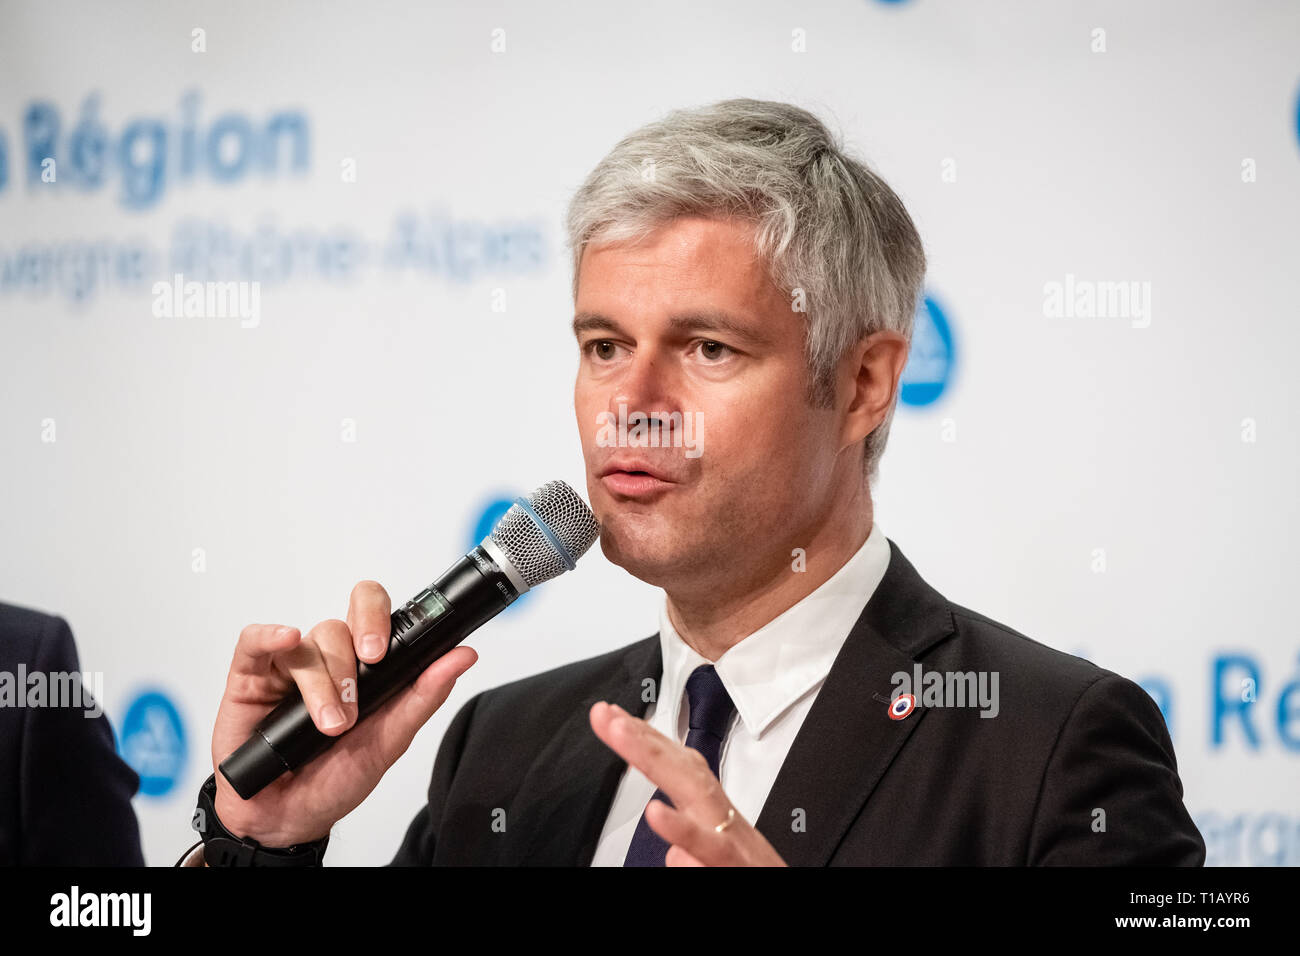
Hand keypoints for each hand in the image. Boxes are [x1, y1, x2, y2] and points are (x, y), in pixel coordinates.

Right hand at [209, 580, 477, 846]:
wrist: (286, 819)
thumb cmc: (336, 779)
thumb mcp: (389, 741)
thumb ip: (424, 696)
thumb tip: (462, 656)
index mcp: (363, 667)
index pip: (373, 614)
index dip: (379, 618)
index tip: (384, 649)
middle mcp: (327, 660)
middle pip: (341, 623)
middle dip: (357, 641)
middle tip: (367, 666)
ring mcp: (287, 667)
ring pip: (308, 644)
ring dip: (323, 683)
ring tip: (329, 725)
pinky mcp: (249, 677)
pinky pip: (254, 641)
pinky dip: (269, 635)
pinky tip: (284, 639)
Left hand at [589, 701, 786, 865]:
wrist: (793, 900)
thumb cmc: (751, 874)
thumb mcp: (716, 856)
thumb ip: (691, 848)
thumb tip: (672, 851)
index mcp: (712, 813)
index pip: (676, 766)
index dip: (646, 738)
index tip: (616, 717)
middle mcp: (719, 816)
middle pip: (678, 766)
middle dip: (642, 736)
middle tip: (608, 715)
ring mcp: (727, 835)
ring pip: (691, 789)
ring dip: (654, 757)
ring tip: (621, 734)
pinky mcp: (732, 862)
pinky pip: (706, 844)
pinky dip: (682, 828)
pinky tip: (656, 813)